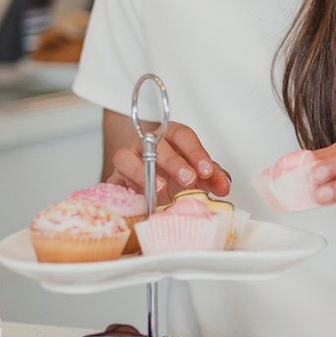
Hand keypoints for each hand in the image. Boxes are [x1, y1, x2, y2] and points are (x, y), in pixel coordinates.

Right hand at [107, 120, 230, 205]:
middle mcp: (145, 142)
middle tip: (189, 179)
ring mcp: (126, 158)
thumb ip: (212, 176)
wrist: (149, 176)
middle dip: (174, 162)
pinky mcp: (114, 178)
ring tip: (160, 189)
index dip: (195, 152)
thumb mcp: (198, 171)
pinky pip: (112, 181)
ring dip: (143, 173)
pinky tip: (136, 200)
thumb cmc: (176, 170)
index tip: (207, 171)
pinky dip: (121, 190)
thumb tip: (224, 186)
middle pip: (155, 144)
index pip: (182, 135)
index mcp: (170, 135)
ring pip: (125, 158)